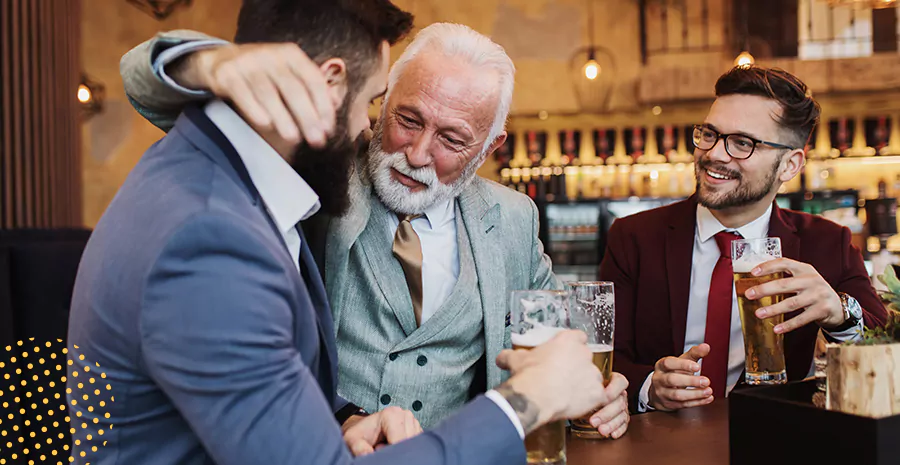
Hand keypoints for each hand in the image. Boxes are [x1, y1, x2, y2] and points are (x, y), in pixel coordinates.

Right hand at [169, 43, 335, 147]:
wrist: (220, 60)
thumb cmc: (264, 73)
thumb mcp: (289, 74)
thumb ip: (312, 88)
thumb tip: (336, 102)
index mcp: (291, 54)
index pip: (313, 80)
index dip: (323, 105)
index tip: (328, 128)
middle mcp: (270, 54)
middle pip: (293, 88)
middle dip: (307, 117)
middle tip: (316, 140)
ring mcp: (247, 62)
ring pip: (269, 93)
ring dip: (283, 118)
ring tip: (294, 138)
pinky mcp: (227, 73)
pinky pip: (243, 94)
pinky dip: (255, 110)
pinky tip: (266, 125)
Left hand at [341, 407, 421, 456]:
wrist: (364, 429)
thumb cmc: (359, 434)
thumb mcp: (353, 441)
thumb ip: (360, 449)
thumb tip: (368, 456)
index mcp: (391, 414)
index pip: (399, 441)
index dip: (389, 451)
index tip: (378, 449)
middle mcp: (405, 415)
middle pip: (408, 443)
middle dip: (396, 450)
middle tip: (381, 446)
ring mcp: (413, 421)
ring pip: (413, 444)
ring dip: (401, 449)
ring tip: (387, 444)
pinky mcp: (417, 429)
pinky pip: (416, 444)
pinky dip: (406, 448)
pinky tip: (395, 444)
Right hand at [494, 330, 626, 433]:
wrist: (536, 396)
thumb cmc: (528, 375)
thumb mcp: (516, 359)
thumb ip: (510, 355)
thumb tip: (501, 357)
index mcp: (568, 341)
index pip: (579, 337)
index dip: (573, 346)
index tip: (567, 355)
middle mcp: (584, 354)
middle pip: (587, 358)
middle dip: (578, 366)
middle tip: (564, 376)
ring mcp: (593, 374)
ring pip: (593, 378)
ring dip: (584, 384)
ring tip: (569, 393)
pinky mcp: (597, 393)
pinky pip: (598, 397)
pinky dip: (590, 401)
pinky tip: (577, 404)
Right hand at [648, 344, 713, 410]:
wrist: (660, 390)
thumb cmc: (672, 372)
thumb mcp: (681, 361)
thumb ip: (694, 353)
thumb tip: (706, 347)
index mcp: (661, 366)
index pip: (668, 363)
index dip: (682, 365)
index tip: (697, 367)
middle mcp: (659, 379)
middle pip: (672, 380)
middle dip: (690, 381)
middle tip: (706, 381)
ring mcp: (662, 393)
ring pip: (677, 395)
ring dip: (694, 394)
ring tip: (708, 391)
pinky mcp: (669, 404)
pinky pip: (683, 404)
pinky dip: (696, 402)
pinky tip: (707, 398)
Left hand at [744, 258, 843, 332]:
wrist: (838, 306)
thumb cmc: (813, 291)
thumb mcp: (803, 278)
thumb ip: (786, 276)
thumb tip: (756, 276)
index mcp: (805, 269)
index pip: (784, 263)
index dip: (768, 266)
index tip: (752, 272)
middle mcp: (812, 280)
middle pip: (784, 284)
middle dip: (764, 290)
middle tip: (749, 294)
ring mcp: (818, 295)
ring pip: (791, 303)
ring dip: (773, 309)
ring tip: (759, 313)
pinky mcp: (822, 310)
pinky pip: (802, 319)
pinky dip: (788, 325)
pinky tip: (776, 328)